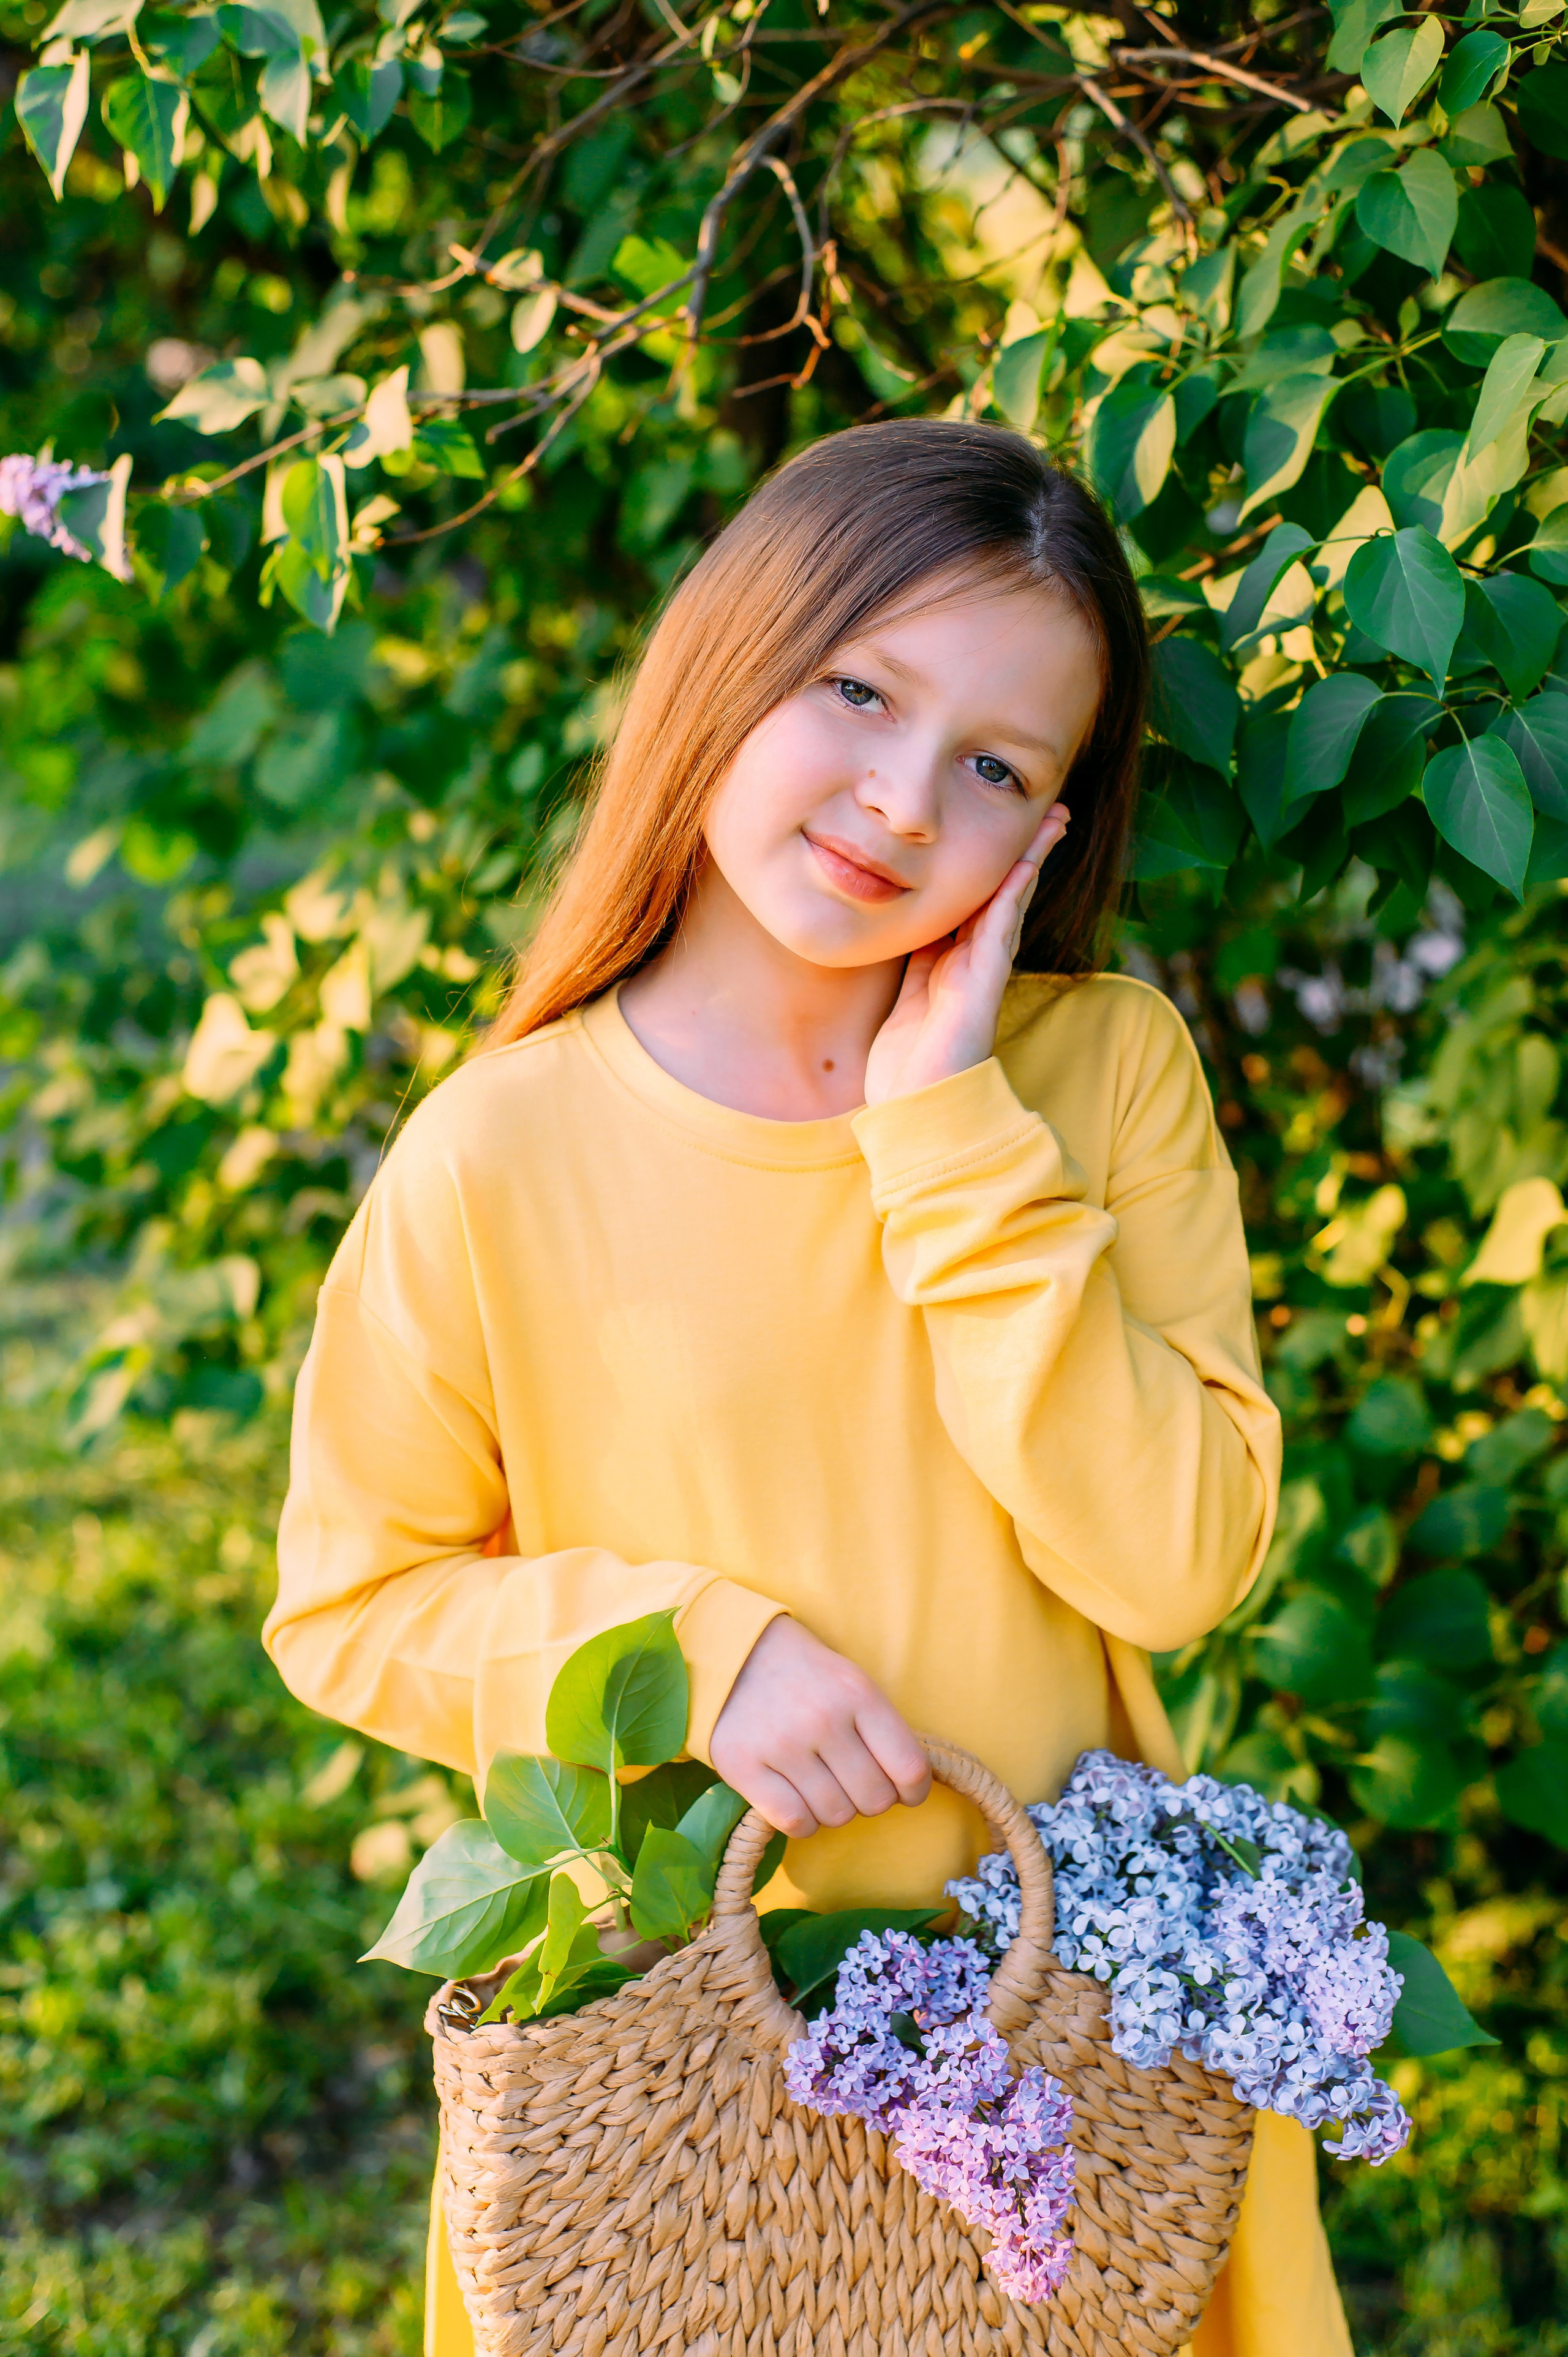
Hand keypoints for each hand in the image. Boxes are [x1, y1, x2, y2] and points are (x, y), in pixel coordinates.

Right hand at [709, 1615, 931, 1840]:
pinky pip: (795, 1822)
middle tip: (851, 1781)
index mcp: (858, 1694)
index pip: (909, 1768)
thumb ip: (885, 1732)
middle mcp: (822, 1718)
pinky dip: (803, 1821)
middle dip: (869, 1799)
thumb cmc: (810, 1680)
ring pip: (836, 1816)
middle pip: (874, 1800)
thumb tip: (909, 1790)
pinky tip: (797, 1798)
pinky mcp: (743, 1765)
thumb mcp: (856, 1685)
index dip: (914, 1791)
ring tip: (820, 1783)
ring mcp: (781, 1744)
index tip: (905, 1793)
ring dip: (834, 1809)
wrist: (740, 1655)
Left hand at [863, 803, 1069, 1106]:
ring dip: (1031, 861)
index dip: (990, 867)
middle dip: (1024, 853)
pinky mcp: (982, 988)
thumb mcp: (904, 1000)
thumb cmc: (907, 1069)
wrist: (913, 1115)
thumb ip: (915, 965)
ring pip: (1010, 905)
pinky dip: (1013, 896)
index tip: (1003, 829)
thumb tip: (914, 928)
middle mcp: (973, 966)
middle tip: (1048, 810)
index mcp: (952, 966)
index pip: (974, 904)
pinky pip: (1000, 932)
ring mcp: (981, 975)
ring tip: (1053, 820)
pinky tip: (1025, 865)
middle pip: (1002, 896)